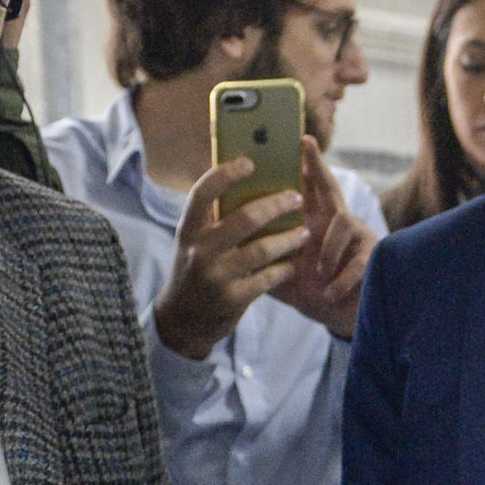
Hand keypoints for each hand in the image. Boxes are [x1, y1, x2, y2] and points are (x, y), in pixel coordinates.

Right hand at [153, 158, 313, 360]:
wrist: (181, 320)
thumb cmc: (194, 269)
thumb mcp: (193, 242)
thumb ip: (213, 218)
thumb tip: (245, 181)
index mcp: (188, 230)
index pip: (203, 193)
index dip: (225, 175)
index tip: (249, 163)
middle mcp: (199, 250)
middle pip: (244, 218)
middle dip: (276, 205)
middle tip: (296, 197)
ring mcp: (216, 276)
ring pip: (262, 249)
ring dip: (288, 238)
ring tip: (304, 232)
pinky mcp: (232, 299)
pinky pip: (268, 278)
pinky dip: (284, 268)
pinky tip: (293, 262)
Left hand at [271, 137, 374, 340]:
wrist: (337, 317)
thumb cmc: (309, 290)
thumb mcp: (282, 270)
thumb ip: (263, 253)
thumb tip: (229, 239)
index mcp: (313, 221)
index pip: (309, 188)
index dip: (307, 165)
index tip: (299, 139)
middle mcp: (335, 223)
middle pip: (331, 187)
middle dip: (319, 165)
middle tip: (307, 144)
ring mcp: (357, 237)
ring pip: (344, 219)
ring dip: (328, 247)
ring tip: (318, 272)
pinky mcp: (372, 258)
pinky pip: (357, 263)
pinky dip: (341, 280)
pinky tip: (330, 293)